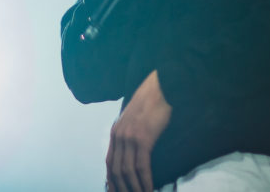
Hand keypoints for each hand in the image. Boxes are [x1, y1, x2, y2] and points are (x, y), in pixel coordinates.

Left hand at [106, 70, 171, 191]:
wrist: (159, 88)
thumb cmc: (150, 102)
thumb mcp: (134, 118)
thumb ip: (129, 134)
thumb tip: (132, 153)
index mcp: (116, 132)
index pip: (110, 163)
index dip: (112, 181)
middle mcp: (119, 136)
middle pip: (117, 171)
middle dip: (122, 189)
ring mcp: (130, 137)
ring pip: (128, 172)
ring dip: (135, 188)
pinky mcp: (143, 138)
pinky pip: (142, 166)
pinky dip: (145, 181)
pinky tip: (149, 189)